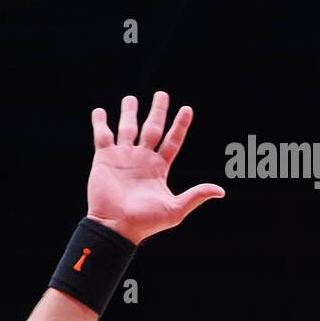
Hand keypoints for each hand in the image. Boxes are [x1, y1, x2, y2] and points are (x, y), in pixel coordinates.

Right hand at [86, 92, 223, 244]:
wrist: (116, 226)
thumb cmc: (145, 222)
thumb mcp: (175, 209)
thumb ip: (196, 195)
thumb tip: (221, 191)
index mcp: (159, 168)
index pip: (172, 140)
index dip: (180, 125)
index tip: (187, 108)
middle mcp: (141, 159)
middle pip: (152, 128)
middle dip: (157, 111)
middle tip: (162, 94)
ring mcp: (122, 158)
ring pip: (127, 128)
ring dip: (129, 112)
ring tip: (130, 98)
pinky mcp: (104, 159)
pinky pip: (103, 136)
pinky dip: (100, 123)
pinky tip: (100, 112)